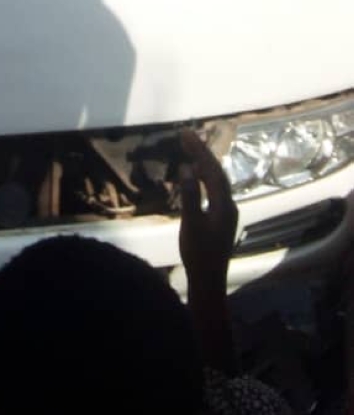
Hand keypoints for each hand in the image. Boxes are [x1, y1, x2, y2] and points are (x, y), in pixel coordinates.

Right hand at [178, 128, 238, 291]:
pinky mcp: (221, 219)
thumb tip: (188, 168)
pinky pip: (214, 189)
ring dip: (204, 163)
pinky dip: (205, 177)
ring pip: (217, 181)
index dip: (199, 151)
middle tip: (186, 136)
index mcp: (224, 205)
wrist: (209, 280)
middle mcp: (229, 205)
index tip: (185, 134)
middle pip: (217, 173)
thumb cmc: (198, 253)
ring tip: (190, 149)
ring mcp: (226, 212)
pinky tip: (196, 176)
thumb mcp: (191, 224)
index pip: (212, 170)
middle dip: (202, 153)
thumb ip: (190, 196)